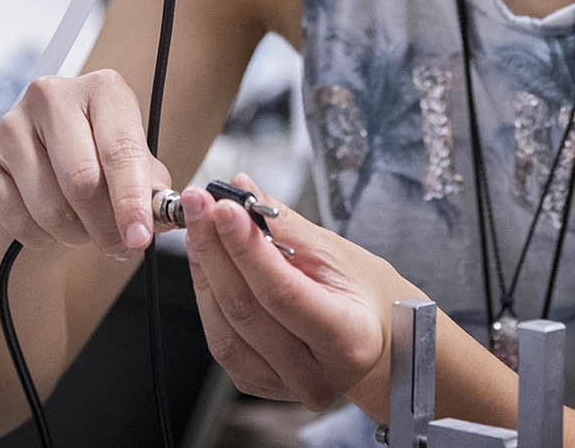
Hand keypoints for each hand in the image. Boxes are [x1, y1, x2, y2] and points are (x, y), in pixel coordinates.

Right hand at [0, 69, 168, 257]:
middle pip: (82, 181)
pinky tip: (48, 224)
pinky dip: (40, 236)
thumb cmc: (97, 164)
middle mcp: (51, 95)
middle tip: (118, 246)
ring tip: (83, 229)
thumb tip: (162, 217)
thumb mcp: (135, 168)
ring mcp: (9, 123)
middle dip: (105, 227)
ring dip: (74, 234)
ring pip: (50, 207)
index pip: (120, 149)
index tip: (141, 237)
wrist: (42, 171)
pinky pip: (17, 219)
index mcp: (101, 88)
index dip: (132, 200)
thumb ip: (151, 190)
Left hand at [183, 174, 415, 408]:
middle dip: (215, 249)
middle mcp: (315, 376)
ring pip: (225, 328)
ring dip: (205, 270)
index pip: (283, 293)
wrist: (375, 337)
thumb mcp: (337, 253)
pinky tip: (207, 260)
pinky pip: (221, 340)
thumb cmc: (363, 293)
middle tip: (199, 204)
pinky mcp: (257, 383)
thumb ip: (285, 224)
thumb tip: (242, 188)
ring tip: (198, 224)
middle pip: (247, 311)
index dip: (247, 248)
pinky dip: (208, 295)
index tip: (224, 207)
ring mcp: (283, 386)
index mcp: (348, 341)